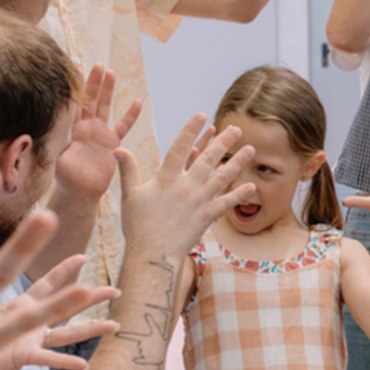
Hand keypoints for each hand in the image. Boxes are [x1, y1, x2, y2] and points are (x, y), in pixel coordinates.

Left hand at [53, 64, 140, 204]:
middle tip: (97, 65)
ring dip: (107, 90)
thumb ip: (56, 144)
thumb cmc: (65, 178)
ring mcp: (98, 133)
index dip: (75, 87)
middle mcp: (84, 127)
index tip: (76, 69)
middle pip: (89, 99)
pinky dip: (130, 115)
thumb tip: (49, 132)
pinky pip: (123, 125)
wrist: (80, 192)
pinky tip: (137, 101)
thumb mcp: (57, 159)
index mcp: (70, 128)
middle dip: (93, 82)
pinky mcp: (111, 142)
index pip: (73, 103)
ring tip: (111, 73)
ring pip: (104, 106)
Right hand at [115, 114, 255, 258]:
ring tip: (250, 149)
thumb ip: (127, 170)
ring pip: (222, 177)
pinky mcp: (207, 216)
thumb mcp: (130, 195)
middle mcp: (185, 187)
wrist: (153, 254)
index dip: (191, 130)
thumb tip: (117, 148)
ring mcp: (199, 201)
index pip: (180, 147)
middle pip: (207, 159)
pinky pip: (226, 203)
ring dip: (237, 162)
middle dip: (223, 142)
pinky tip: (251, 185)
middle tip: (236, 128)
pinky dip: (239, 194)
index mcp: (166, 179)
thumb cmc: (138, 225)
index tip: (202, 116)